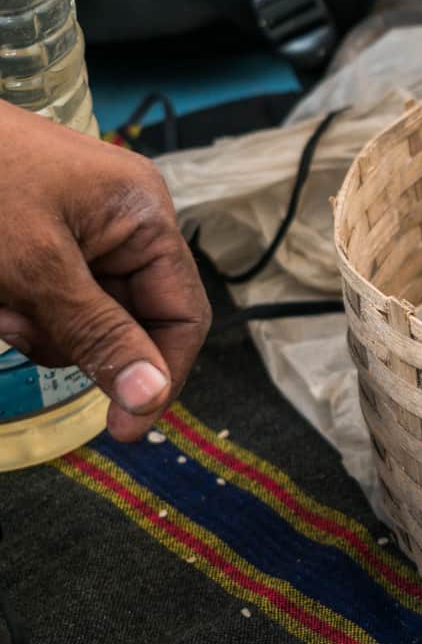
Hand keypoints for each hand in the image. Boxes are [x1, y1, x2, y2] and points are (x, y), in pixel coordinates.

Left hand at [0, 102, 209, 439]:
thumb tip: (151, 397)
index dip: (159, 374)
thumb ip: (98, 334)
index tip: (125, 426)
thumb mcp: (36, 268)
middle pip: (126, 321)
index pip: (182, 315)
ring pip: (78, 318)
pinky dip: (14, 306)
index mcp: (145, 217)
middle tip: (12, 322)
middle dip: (68, 337)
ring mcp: (80, 231)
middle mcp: (123, 224)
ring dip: (31, 324)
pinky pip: (46, 299)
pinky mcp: (40, 240)